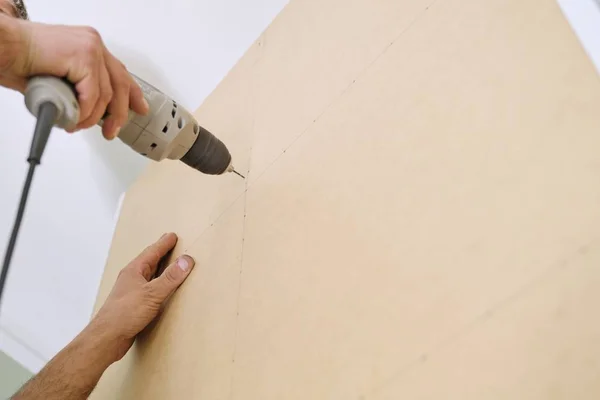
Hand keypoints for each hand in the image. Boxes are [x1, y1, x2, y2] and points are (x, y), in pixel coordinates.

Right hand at [0, 15, 148, 138]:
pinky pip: (93, 95)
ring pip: (106, 94)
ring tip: (77, 125)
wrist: (2, 47)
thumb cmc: (20, 60)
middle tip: (111, 131)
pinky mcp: (83, 56)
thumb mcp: (59, 77)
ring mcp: (91, 48)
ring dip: (92, 117)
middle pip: (119, 84)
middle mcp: (93, 43)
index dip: (131, 94)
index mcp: (89, 45)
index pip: (119, 72)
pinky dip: (84, 111)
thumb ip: (78, 87)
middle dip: (118, 113)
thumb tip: (90, 109)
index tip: (139, 109)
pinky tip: (74, 118)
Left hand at [89, 233, 194, 361]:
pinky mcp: (133, 305)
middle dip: (161, 253)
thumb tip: (186, 260)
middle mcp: (132, 278)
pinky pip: (149, 288)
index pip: (152, 252)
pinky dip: (158, 284)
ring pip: (148, 275)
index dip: (164, 243)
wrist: (106, 338)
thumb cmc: (125, 314)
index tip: (173, 236)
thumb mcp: (152, 293)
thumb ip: (170, 278)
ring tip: (169, 264)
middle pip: (149, 261)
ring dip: (159, 268)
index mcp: (134, 270)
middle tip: (171, 245)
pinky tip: (162, 290)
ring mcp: (131, 291)